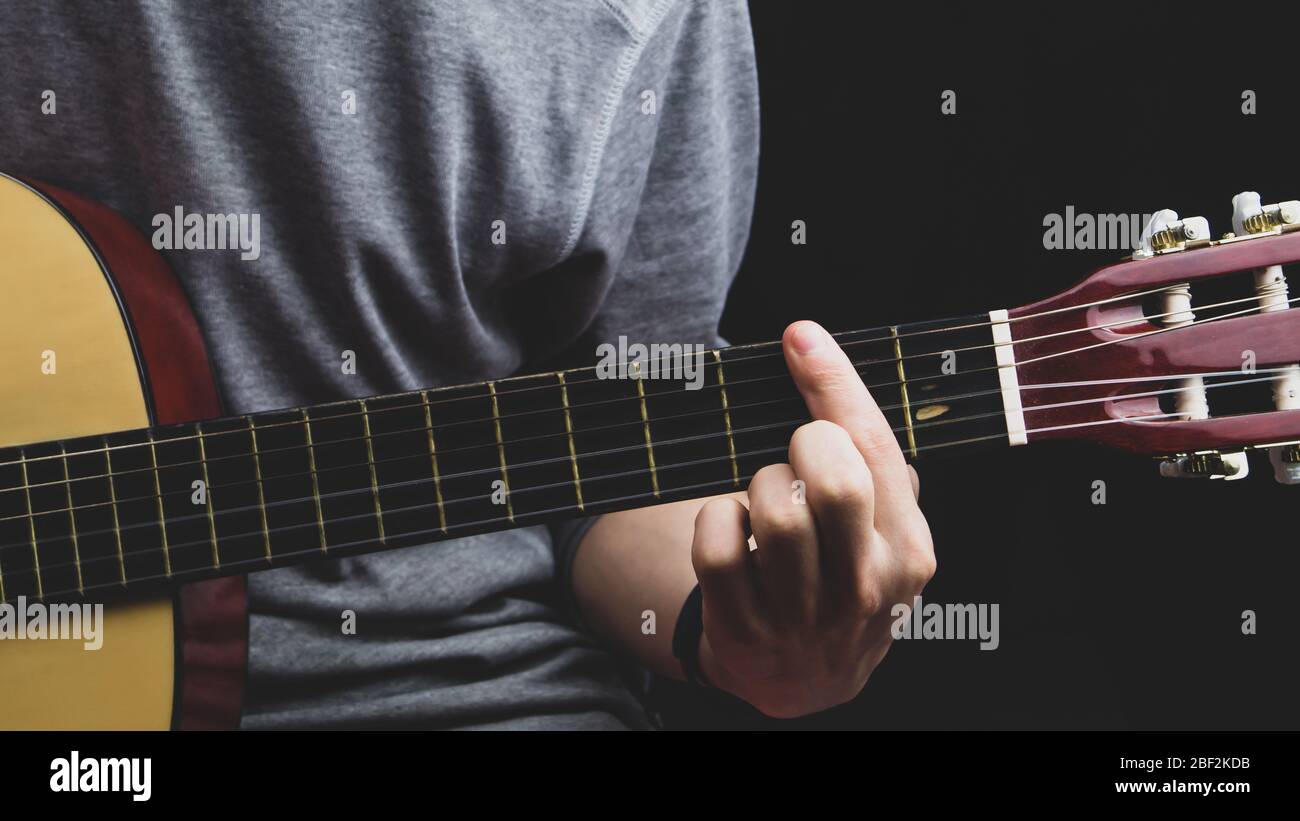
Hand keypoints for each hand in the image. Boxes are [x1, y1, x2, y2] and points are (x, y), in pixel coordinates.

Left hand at [692, 320, 935, 717]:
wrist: (807, 679)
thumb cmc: (845, 581)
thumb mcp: (887, 538)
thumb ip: (880, 471)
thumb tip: (824, 368)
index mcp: (908, 550)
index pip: (874, 450)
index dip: (834, 383)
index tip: (800, 336)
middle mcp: (864, 586)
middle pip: (831, 478)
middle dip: (801, 444)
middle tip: (795, 454)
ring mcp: (803, 615)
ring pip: (771, 507)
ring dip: (757, 485)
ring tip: (767, 504)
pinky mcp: (743, 628)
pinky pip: (717, 542)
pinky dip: (715, 520)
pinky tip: (733, 532)